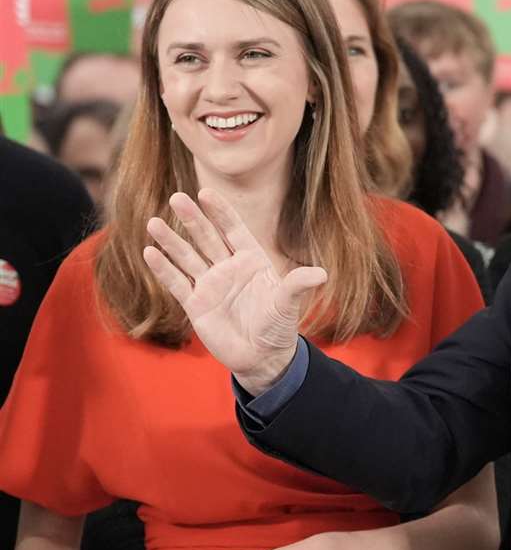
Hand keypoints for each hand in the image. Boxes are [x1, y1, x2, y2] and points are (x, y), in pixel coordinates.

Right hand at [142, 189, 325, 392]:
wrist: (262, 357)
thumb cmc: (278, 327)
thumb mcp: (287, 305)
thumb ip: (297, 286)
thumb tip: (321, 274)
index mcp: (252, 261)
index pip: (234, 230)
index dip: (221, 212)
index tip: (206, 192)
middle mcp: (228, 268)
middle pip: (207, 238)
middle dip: (193, 219)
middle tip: (177, 198)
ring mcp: (210, 284)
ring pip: (187, 257)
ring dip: (171, 241)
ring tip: (153, 222)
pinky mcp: (196, 304)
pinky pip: (177, 283)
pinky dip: (164, 269)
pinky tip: (150, 252)